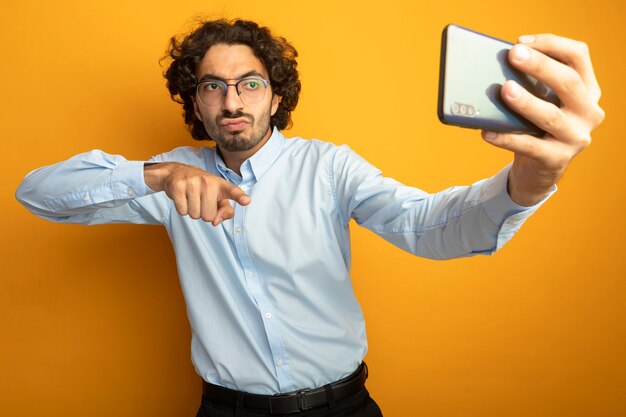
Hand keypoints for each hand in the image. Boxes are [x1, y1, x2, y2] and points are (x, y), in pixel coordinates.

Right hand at [144, 162, 249, 224]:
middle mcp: (208, 182)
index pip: (233, 191)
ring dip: (192, 211)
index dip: (239, 197)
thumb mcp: (217, 197)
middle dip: (203, 213)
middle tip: (200, 200)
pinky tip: (182, 197)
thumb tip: (216, 222)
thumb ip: (224, 211)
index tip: (246, 201)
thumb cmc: (201, 188)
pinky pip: (182, 211)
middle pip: (209, 216)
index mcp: (221, 184)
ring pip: (195, 215)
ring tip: (191, 198)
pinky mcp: (178, 186)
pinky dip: (182, 209)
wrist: (176, 173)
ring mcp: (192, 182)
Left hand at [481, 34, 604, 206]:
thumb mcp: (542, 101)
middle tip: (513, 55)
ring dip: (526, 101)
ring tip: (505, 90)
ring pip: (550, 115)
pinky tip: (487, 132)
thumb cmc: (536, 126)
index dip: (551, 44)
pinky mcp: (557, 159)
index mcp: (587, 90)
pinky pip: (530, 146)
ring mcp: (576, 137)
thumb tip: (497, 66)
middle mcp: (588, 112)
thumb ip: (531, 83)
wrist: (538, 169)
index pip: (578, 56)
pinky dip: (507, 138)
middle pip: (568, 82)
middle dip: (539, 66)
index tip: (521, 41)